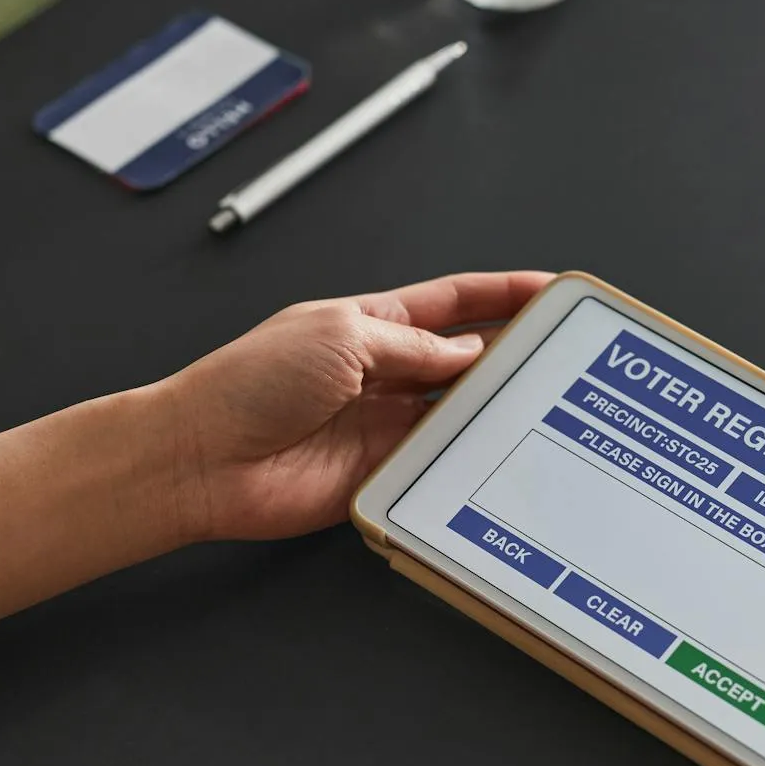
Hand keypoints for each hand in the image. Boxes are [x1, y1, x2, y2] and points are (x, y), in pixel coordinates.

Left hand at [156, 271, 553, 541]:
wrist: (202, 459)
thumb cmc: (247, 384)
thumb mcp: (342, 337)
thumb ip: (414, 346)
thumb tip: (470, 352)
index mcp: (370, 322)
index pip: (453, 303)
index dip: (503, 295)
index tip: (551, 292)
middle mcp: (381, 372)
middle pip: (464, 359)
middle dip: (512, 353)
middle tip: (562, 353)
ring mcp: (382, 424)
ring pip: (457, 413)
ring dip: (492, 408)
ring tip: (539, 401)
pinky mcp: (379, 473)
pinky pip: (436, 464)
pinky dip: (463, 458)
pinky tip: (491, 452)